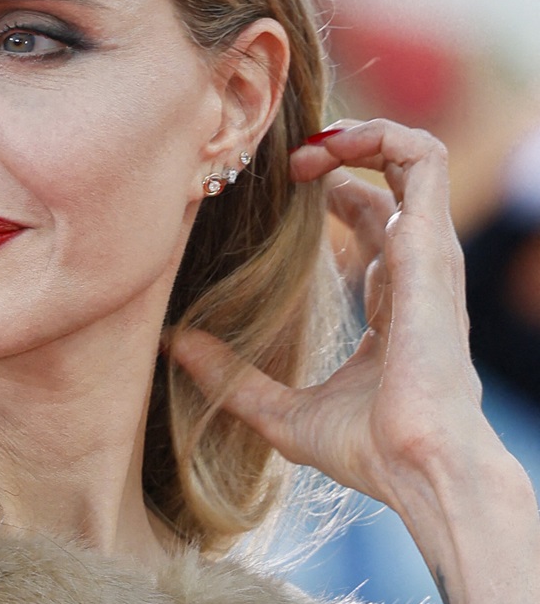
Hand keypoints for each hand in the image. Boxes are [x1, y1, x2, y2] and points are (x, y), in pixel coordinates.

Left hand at [171, 118, 504, 552]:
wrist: (419, 467)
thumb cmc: (366, 450)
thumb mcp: (278, 411)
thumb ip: (230, 377)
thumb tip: (173, 347)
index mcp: (389, 303)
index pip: (369, 223)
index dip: (327, 193)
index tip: (273, 192)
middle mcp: (413, 272)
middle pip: (384, 186)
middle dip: (334, 157)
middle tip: (279, 165)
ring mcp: (426, 255)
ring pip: (411, 159)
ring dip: (355, 136)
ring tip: (302, 150)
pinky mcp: (429, 245)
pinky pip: (421, 161)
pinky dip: (377, 137)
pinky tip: (326, 148)